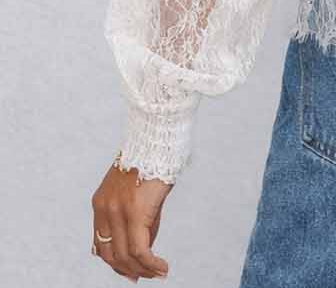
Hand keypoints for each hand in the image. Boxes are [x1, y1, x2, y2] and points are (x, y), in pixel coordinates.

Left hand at [91, 159, 171, 280]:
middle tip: (146, 276)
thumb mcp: (136, 190)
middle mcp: (104, 209)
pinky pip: (140, 249)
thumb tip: (144, 246)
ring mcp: (117, 211)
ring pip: (125, 256)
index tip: (132, 270)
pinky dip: (150, 263)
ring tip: (157, 273)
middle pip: (111, 254)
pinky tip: (161, 267)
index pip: (101, 244)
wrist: (157, 135)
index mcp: (100, 203)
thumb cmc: (152, 158)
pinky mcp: (135, 212)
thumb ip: (135, 218)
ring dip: (142, 270)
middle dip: (129, 270)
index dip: (116, 262)